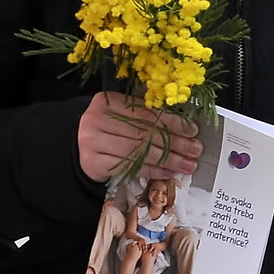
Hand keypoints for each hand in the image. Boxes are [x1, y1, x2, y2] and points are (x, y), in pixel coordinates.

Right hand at [77, 93, 201, 182]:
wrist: (77, 149)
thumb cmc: (107, 131)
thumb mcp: (122, 117)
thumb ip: (145, 117)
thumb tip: (185, 129)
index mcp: (107, 101)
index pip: (145, 113)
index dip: (172, 122)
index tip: (192, 131)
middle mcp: (96, 119)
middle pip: (144, 133)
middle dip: (174, 143)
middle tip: (195, 150)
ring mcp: (92, 142)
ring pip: (138, 152)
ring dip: (168, 159)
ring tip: (187, 164)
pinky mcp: (93, 163)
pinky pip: (130, 167)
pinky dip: (153, 170)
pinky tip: (169, 172)